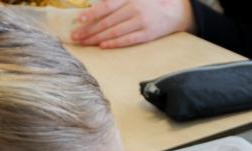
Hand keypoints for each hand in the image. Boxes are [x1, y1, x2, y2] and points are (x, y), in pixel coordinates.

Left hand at [71, 0, 194, 48]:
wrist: (175, 11)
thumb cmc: (149, 2)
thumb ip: (117, 0)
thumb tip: (97, 6)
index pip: (107, 6)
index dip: (93, 13)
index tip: (79, 19)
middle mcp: (135, 9)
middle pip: (108, 21)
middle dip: (90, 29)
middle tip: (76, 36)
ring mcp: (142, 22)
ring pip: (115, 32)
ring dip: (98, 38)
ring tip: (85, 42)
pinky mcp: (147, 34)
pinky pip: (128, 40)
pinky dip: (114, 43)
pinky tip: (102, 46)